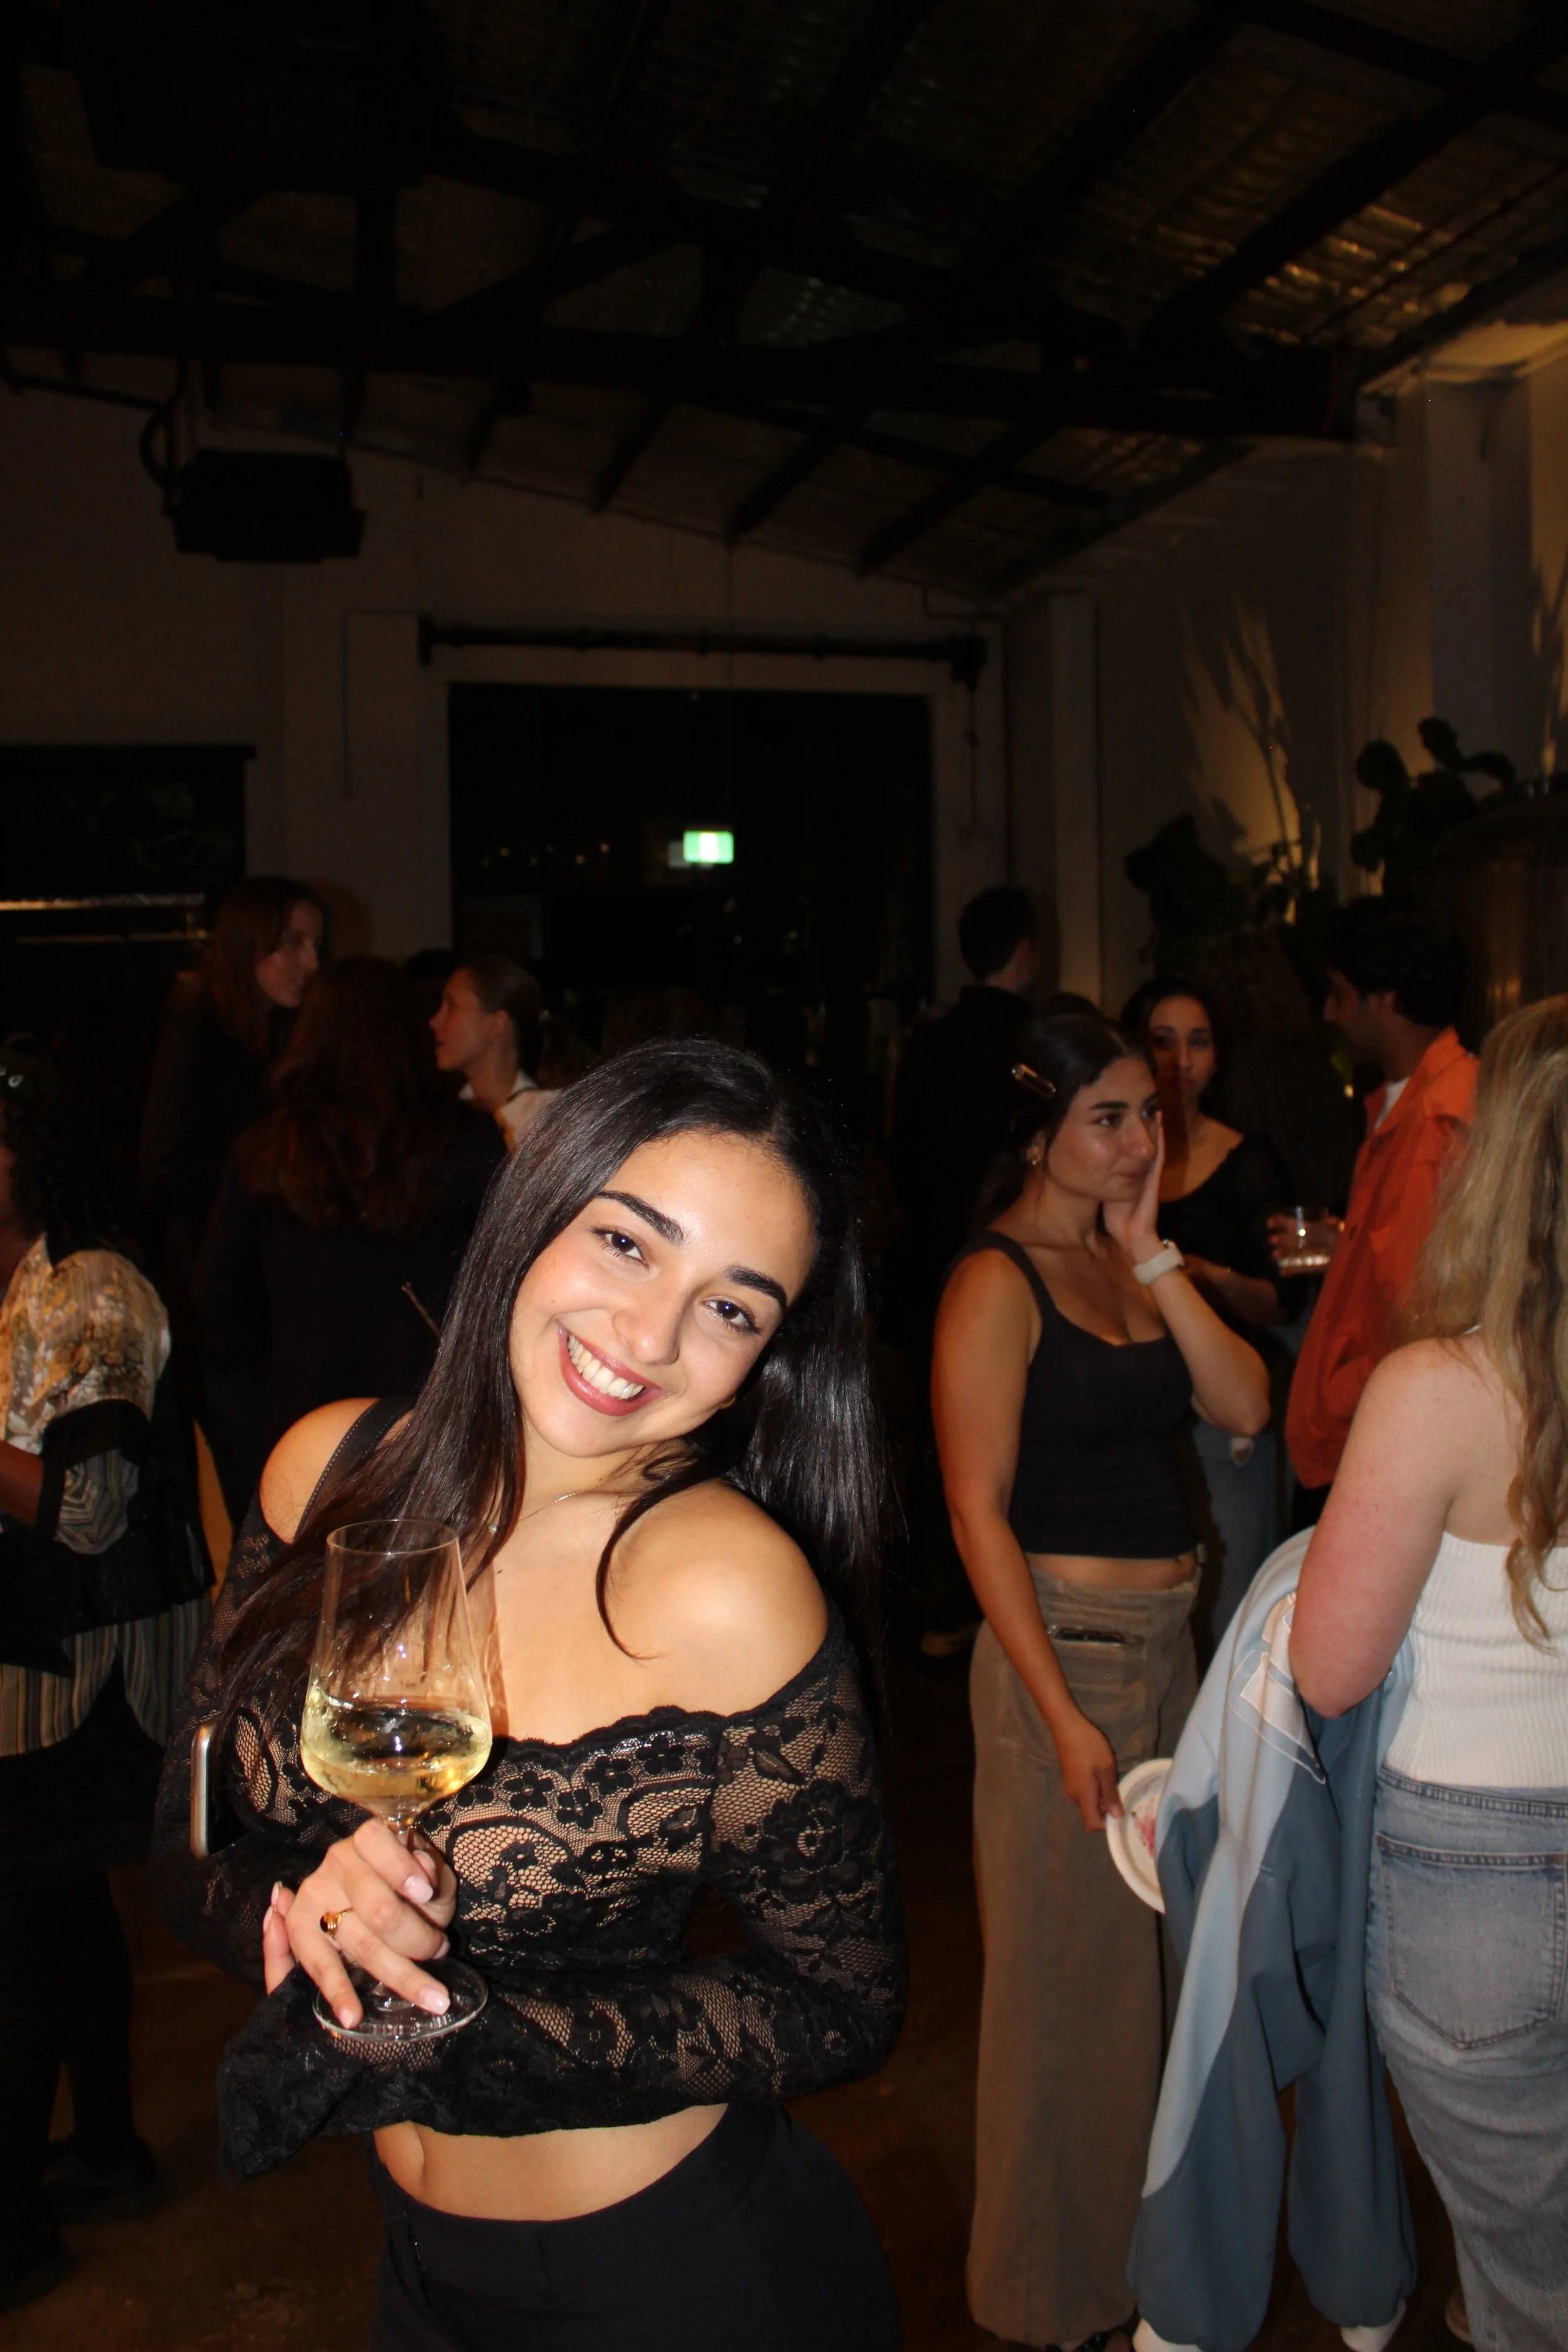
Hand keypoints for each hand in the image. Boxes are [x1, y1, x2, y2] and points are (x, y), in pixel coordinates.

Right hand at [259, 1820, 457, 2026]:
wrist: (375, 1903)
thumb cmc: (411, 1889)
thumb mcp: (432, 1878)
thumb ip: (432, 1873)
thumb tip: (423, 1870)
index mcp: (370, 1839)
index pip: (377, 1842)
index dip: (401, 1869)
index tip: (425, 1893)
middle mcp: (338, 1862)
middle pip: (377, 1908)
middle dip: (417, 1939)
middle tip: (440, 1951)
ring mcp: (315, 1895)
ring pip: (359, 1943)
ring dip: (401, 1974)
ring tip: (433, 1997)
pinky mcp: (301, 1929)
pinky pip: (319, 1965)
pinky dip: (337, 1993)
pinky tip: (352, 2015)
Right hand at [1050, 1709, 1122, 1833]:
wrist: (1066, 1726)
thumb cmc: (1089, 1746)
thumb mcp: (1106, 1769)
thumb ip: (1111, 1794)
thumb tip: (1117, 1817)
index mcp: (1083, 1796)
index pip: (1092, 1825)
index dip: (1107, 1823)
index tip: (1120, 1810)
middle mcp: (1074, 1796)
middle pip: (1091, 1813)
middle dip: (1106, 1807)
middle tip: (1119, 1789)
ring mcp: (1070, 1786)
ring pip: (1088, 1802)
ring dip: (1101, 1796)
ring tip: (1110, 1777)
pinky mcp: (1069, 1777)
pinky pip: (1084, 1792)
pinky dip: (1095, 1788)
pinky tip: (1100, 1770)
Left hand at [1104, 1115, 1165, 1263]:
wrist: (1131, 1236)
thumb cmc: (1117, 1216)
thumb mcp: (1106, 1188)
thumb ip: (1101, 1174)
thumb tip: (1082, 1160)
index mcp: (1130, 1171)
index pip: (1129, 1145)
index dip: (1128, 1128)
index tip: (1123, 1109)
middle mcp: (1142, 1170)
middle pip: (1143, 1141)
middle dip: (1142, 1123)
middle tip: (1143, 1101)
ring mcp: (1150, 1175)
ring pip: (1153, 1146)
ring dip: (1155, 1128)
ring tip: (1154, 1107)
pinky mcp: (1153, 1181)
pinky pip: (1157, 1159)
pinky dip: (1161, 1143)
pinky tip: (1160, 1127)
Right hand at [1266, 1213, 1340, 1266]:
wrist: (1354, 1257)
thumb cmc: (1345, 1241)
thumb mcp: (1341, 1230)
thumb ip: (1336, 1226)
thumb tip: (1332, 1220)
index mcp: (1313, 1230)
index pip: (1294, 1224)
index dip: (1281, 1222)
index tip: (1270, 1223)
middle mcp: (1308, 1242)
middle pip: (1291, 1239)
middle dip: (1281, 1239)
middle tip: (1272, 1241)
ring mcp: (1310, 1255)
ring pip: (1293, 1253)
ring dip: (1283, 1254)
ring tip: (1274, 1256)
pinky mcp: (1314, 1268)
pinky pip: (1301, 1269)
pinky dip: (1292, 1270)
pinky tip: (1283, 1272)